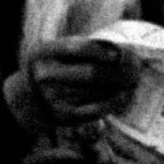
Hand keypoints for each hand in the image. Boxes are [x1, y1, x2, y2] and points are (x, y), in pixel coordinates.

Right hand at [19, 37, 138, 124]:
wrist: (28, 99)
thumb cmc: (53, 68)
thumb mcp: (56, 51)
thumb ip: (80, 47)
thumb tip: (120, 50)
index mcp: (43, 52)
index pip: (77, 48)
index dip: (101, 51)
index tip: (119, 53)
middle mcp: (45, 75)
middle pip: (91, 73)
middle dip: (118, 71)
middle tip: (135, 68)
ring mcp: (53, 97)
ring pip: (97, 91)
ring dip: (119, 86)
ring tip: (132, 80)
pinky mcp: (63, 115)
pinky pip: (95, 109)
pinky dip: (113, 103)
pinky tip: (123, 96)